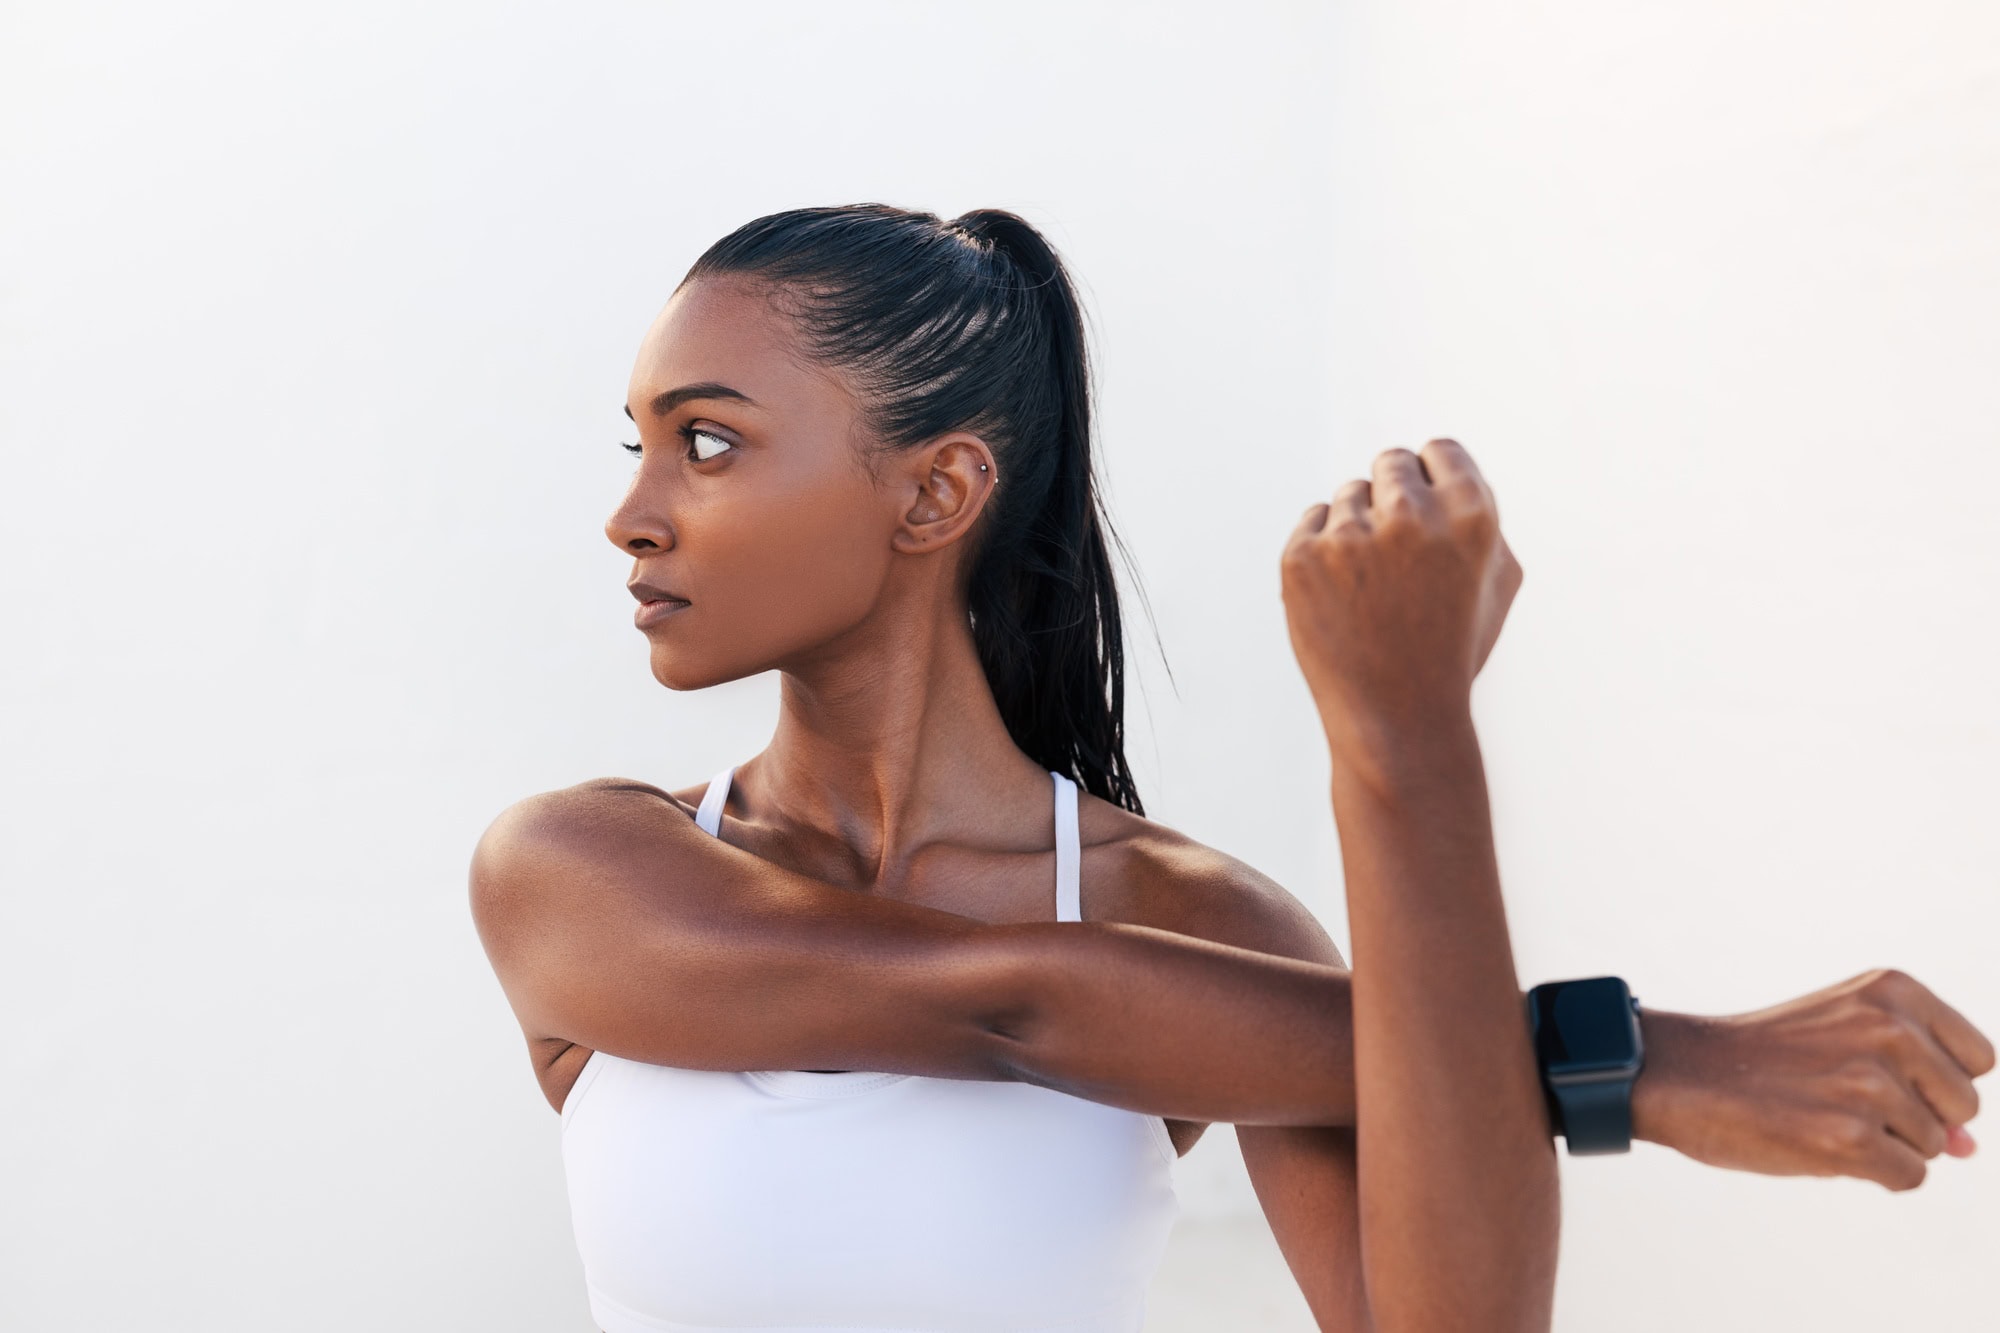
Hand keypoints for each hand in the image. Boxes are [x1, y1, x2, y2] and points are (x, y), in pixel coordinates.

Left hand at [1280, 440, 1523, 765]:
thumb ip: (1479, 512)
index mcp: (1471, 514)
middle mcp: (1410, 516)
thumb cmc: (1451, 649)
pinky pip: (1314, 522)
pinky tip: (1344, 598)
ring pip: (1350, 494)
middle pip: (1391, 464)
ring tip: (1375, 590)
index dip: (1433, 483)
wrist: (1397, 719)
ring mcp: (1350, 536)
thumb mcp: (1496, 581)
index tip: (1428, 516)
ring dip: (1359, 528)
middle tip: (1397, 556)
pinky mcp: (1301, 557)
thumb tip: (1442, 466)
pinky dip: (1324, 552)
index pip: (1440, 451)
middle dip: (1393, 499)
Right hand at [1633, 968, 1994, 1190]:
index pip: (1977, 1059)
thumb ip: (1917, 1077)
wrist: (1682, 1073)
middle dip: (1917, 1116)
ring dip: (1886, 1144)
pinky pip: (1909, 1177)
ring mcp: (1870, 1084)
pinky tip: (1819, 1143)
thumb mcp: (1844, 1036)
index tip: (1882, 1075)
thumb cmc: (1765, 1056)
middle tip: (1844, 1097)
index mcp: (1894, 990)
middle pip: (1964, 1106)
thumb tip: (1970, 1149)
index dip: (1936, 1080)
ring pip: (1934, 1147)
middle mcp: (1890, 1029)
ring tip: (1821, 1114)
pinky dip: (1872, 1173)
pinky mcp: (1850, 1137)